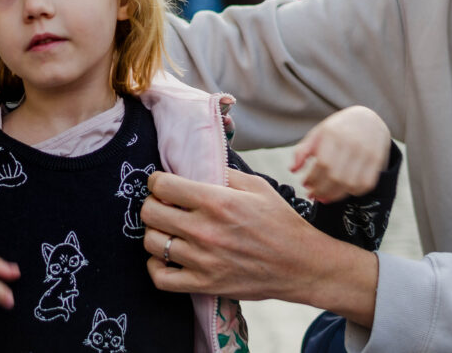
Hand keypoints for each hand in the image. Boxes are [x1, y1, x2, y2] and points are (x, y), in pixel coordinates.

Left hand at [141, 168, 376, 326]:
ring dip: (155, 233)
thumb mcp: (257, 186)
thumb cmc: (281, 223)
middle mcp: (205, 230)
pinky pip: (160, 277)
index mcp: (217, 201)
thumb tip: (195, 166)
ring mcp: (202, 261)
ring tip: (167, 230)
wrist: (302, 266)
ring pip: (151, 243)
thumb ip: (223, 173)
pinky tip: (166, 257)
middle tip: (164, 206)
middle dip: (152, 204)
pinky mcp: (204, 285)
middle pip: (149, 213)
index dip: (157, 181)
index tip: (162, 184)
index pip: (162, 186)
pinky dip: (155, 266)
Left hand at [290, 106, 390, 202]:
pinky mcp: (377, 162)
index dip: (312, 178)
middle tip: (312, 194)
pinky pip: (366, 185)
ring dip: (335, 195)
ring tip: (324, 196)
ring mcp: (367, 153)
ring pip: (350, 184)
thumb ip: (303, 151)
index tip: (305, 184)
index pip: (323, 163)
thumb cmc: (338, 129)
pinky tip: (342, 191)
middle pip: (336, 176)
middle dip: (321, 190)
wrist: (369, 120)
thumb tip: (292, 170)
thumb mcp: (317, 133)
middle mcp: (352, 143)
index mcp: (334, 134)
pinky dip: (352, 192)